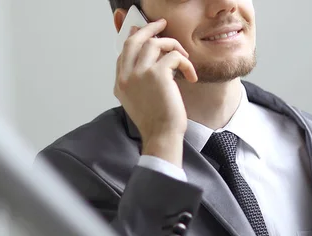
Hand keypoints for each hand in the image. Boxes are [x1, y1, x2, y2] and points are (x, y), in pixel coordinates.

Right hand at [114, 19, 197, 166]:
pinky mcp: (157, 74)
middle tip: (161, 24)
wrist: (161, 135)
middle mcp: (126, 76)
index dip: (136, 39)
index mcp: (121, 83)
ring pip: (154, 43)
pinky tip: (191, 76)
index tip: (146, 33)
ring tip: (184, 56)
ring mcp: (140, 73)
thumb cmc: (156, 122)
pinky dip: (186, 63)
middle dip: (148, 28)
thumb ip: (140, 81)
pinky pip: (174, 56)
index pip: (124, 52)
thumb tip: (152, 61)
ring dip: (172, 45)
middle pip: (133, 40)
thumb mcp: (140, 101)